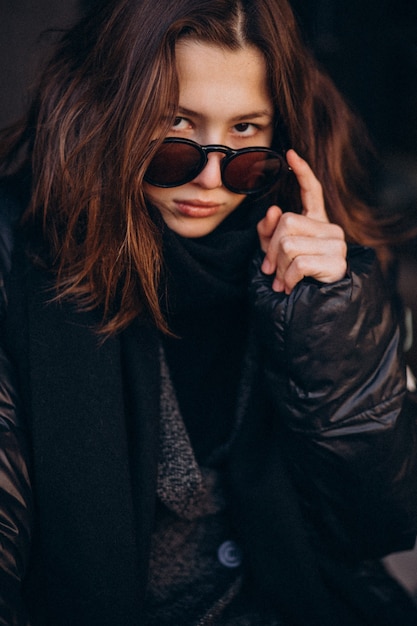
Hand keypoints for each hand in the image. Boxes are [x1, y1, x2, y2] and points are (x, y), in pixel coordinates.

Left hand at [257, 149, 346, 293]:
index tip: (290, 154)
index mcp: (317, 223)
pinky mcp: (337, 262)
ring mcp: (336, 245)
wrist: (312, 309)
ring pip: (289, 244)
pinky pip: (298, 263)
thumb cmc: (291, 278)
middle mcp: (330, 229)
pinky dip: (287, 278)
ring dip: (278, 267)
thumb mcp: (274, 252)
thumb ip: (269, 231)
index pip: (312, 191)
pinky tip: (289, 287)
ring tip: (281, 281)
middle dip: (271, 249)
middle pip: (287, 222)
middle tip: (270, 269)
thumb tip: (273, 211)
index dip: (301, 172)